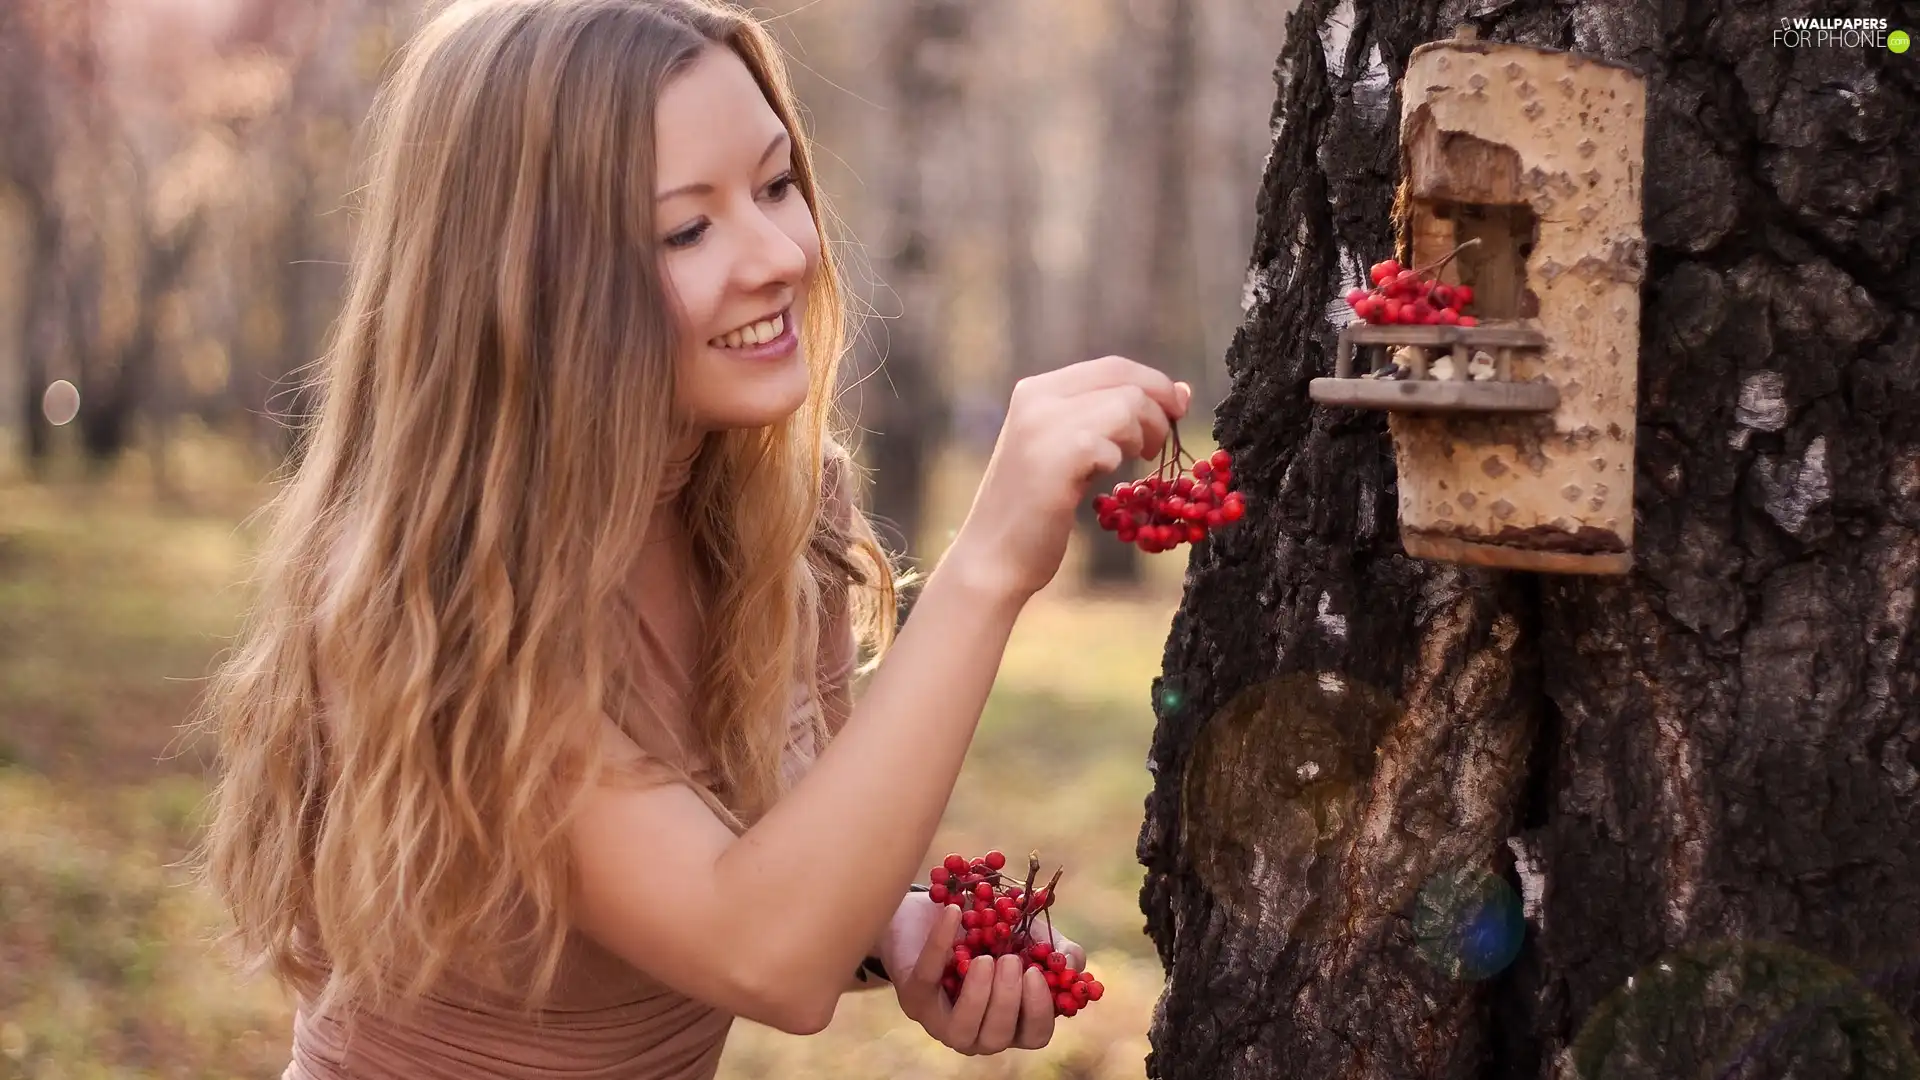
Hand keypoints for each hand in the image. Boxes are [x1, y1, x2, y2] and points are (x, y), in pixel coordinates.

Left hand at [881, 893, 1082, 1054]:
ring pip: (962, 1031)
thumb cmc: (987, 929)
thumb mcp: (1029, 934)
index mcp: (1011, 1018)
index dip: (1039, 1012)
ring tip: (985, 958)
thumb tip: (1072, 963)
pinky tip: (954, 914)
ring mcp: (942, 1020)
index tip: (1036, 974)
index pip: (1034, 1035)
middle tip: (1010, 962)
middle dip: (1007, 1002)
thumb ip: (1057, 948)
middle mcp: (978, 1029)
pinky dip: (941, 945)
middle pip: (998, 1038)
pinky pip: (928, 980)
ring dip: (978, 996)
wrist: (931, 911)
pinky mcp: (913, 998)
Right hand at [944, 356, 1190, 601]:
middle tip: (1155, 448)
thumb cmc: (1036, 509)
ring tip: (1125, 465)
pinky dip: (1117, 462)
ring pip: (1127, 405)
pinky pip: (1112, 444)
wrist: (992, 557)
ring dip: (1142, 437)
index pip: (1113, 367)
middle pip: (1125, 380)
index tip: (1177, 409)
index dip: (1156, 384)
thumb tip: (1179, 392)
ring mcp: (1043, 425)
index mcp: (1036, 391)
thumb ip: (1108, 418)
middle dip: (1158, 410)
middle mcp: (1036, 398)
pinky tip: (1098, 480)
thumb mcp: (1066, 450)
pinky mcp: (1056, 457)